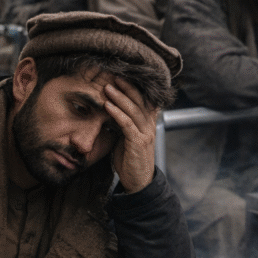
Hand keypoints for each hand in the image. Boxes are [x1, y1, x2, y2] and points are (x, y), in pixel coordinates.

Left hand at [103, 78, 158, 193]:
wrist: (139, 181)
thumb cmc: (130, 159)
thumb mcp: (126, 137)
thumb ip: (123, 124)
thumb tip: (110, 109)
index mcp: (148, 123)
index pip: (144, 100)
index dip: (133, 87)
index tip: (120, 77)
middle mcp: (149, 126)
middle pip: (140, 101)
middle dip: (126, 87)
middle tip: (113, 76)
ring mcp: (145, 134)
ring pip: (134, 110)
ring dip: (120, 97)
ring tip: (107, 88)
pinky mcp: (138, 143)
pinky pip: (127, 124)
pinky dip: (117, 114)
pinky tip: (108, 106)